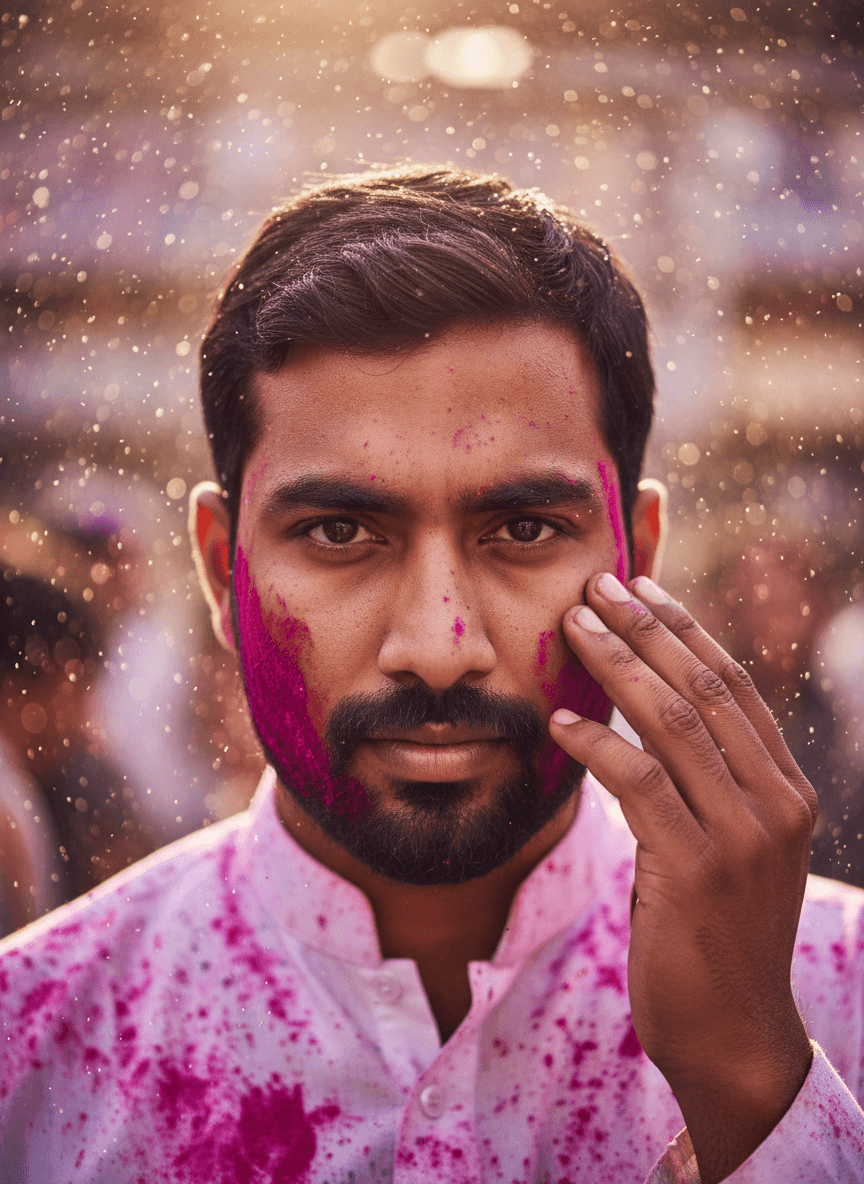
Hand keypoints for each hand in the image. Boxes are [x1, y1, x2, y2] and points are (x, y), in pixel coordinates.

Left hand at [550, 573, 816, 1183]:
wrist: (732, 1033)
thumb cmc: (714, 932)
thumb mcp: (726, 845)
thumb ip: (705, 781)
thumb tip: (646, 712)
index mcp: (786, 789)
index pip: (736, 685)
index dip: (685, 628)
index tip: (642, 586)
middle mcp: (776, 803)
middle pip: (706, 689)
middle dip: (647, 629)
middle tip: (597, 586)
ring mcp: (742, 837)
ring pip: (675, 723)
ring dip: (618, 667)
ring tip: (573, 627)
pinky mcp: (696, 871)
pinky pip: (640, 785)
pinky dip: (598, 745)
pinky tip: (561, 722)